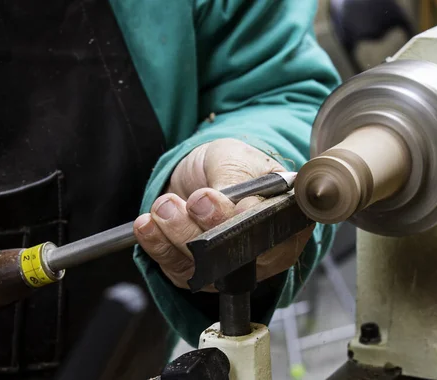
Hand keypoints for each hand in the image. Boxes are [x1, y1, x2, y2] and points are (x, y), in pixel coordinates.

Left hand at [133, 138, 313, 289]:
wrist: (202, 173)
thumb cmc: (232, 164)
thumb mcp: (236, 158)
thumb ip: (235, 179)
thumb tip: (236, 205)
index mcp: (287, 220)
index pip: (274, 233)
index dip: (250, 224)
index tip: (230, 206)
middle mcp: (265, 251)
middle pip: (239, 257)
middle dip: (210, 228)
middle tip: (194, 200)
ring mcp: (232, 267)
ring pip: (205, 267)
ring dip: (179, 234)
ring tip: (165, 204)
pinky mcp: (200, 274)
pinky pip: (178, 270)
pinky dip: (159, 246)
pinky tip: (149, 224)